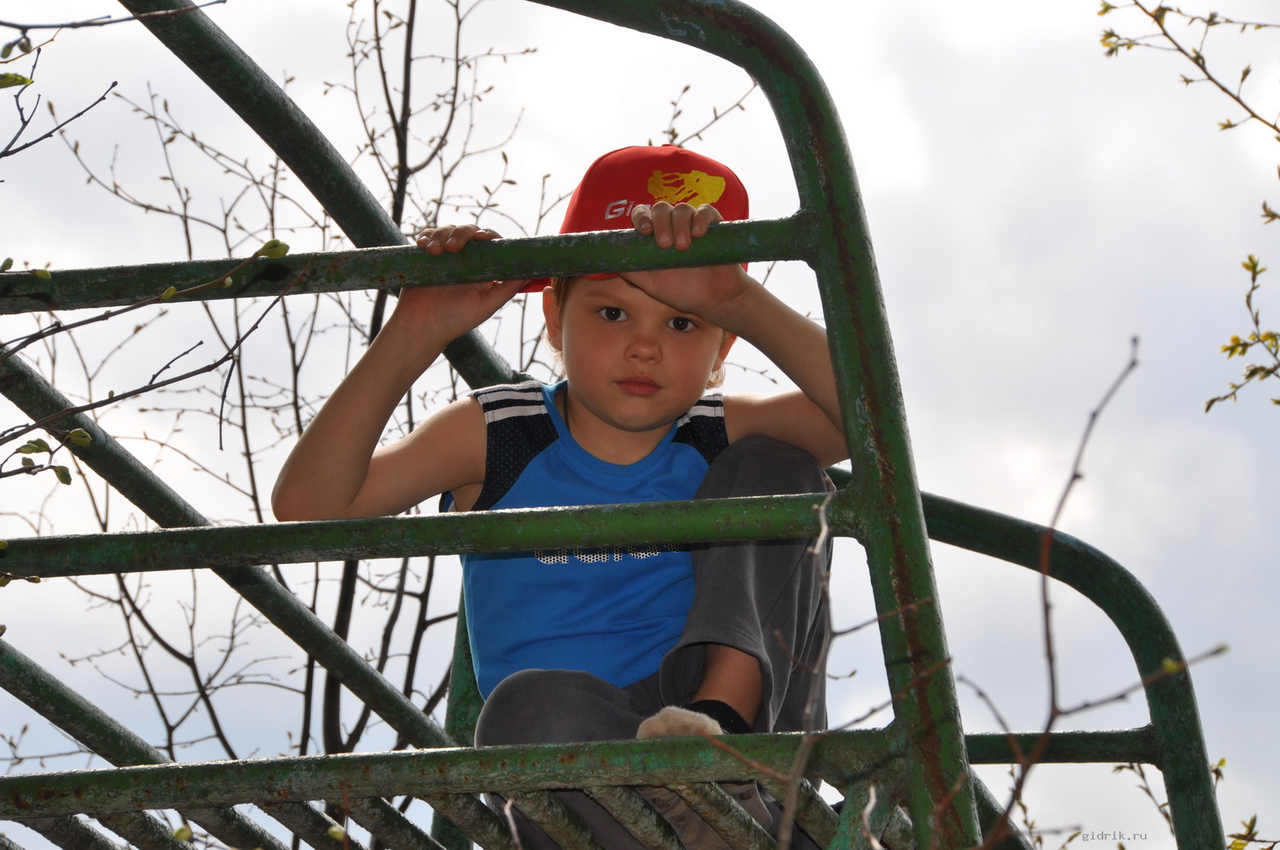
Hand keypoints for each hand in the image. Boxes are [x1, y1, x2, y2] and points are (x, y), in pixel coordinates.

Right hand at [391, 224, 527, 342]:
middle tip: (453, 248)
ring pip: (447, 231)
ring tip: (435, 251)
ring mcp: (445, 257)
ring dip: (441, 235)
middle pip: (469, 231)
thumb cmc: (456, 320)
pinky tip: (424, 245)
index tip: (481, 237)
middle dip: (461, 233)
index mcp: (482, 269)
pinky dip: (426, 236)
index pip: (490, 243)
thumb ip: (508, 289)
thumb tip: (531, 272)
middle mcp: (465, 260)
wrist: (423, 327)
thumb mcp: (487, 306)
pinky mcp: (426, 256)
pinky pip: (428, 237)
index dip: (488, 235)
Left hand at [624, 202, 754, 327]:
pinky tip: (699, 233)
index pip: (643, 215)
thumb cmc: (683, 291)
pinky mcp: (714, 225)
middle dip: (660, 223)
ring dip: (679, 224)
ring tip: (683, 247)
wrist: (714, 300)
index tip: (644, 231)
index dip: (641, 217)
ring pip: (682, 208)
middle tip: (665, 245)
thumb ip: (632, 271)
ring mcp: (693, 224)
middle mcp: (672, 226)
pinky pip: (705, 210)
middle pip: (661, 208)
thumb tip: (611, 261)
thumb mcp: (651, 284)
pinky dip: (700, 217)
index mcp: (655, 237)